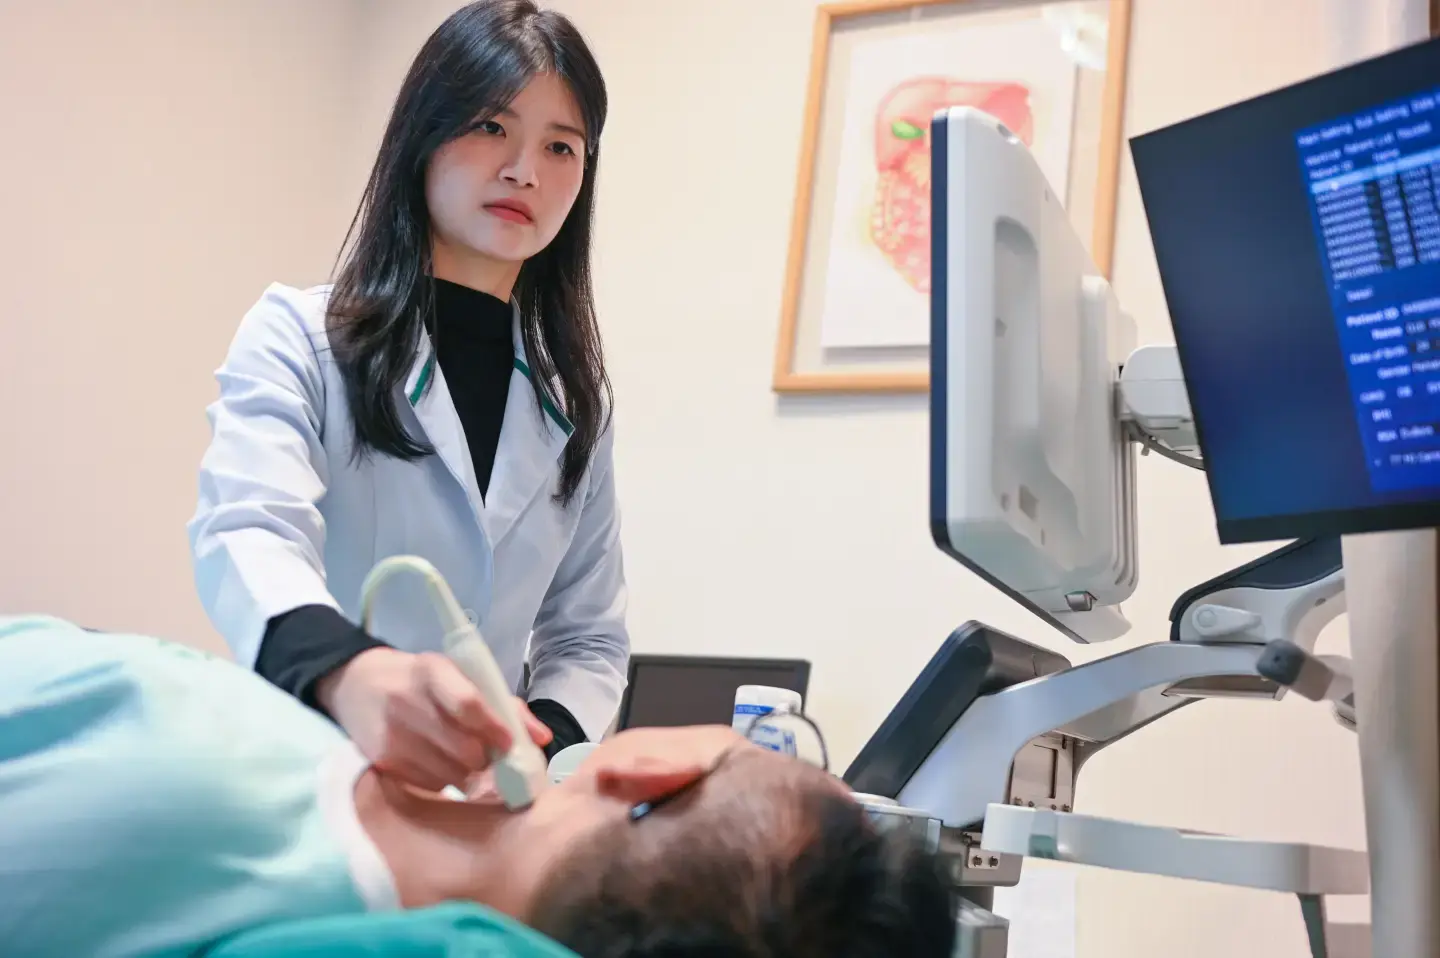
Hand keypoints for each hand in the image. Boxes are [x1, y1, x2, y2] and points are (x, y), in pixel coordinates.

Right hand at [317, 647, 552, 792]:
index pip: (468, 704)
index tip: (511, 744)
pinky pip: (431, 784)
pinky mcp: (383, 762)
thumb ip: (503, 704)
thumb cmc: (423, 681)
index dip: (495, 729)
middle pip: (464, 748)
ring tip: (462, 754)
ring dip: (467, 772)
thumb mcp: (458, 676)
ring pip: (451, 773)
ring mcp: (392, 735)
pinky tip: (437, 760)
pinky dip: (443, 779)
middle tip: (492, 754)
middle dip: (486, 758)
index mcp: (433, 671)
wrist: (358, 686)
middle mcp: (407, 701)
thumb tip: (542, 738)